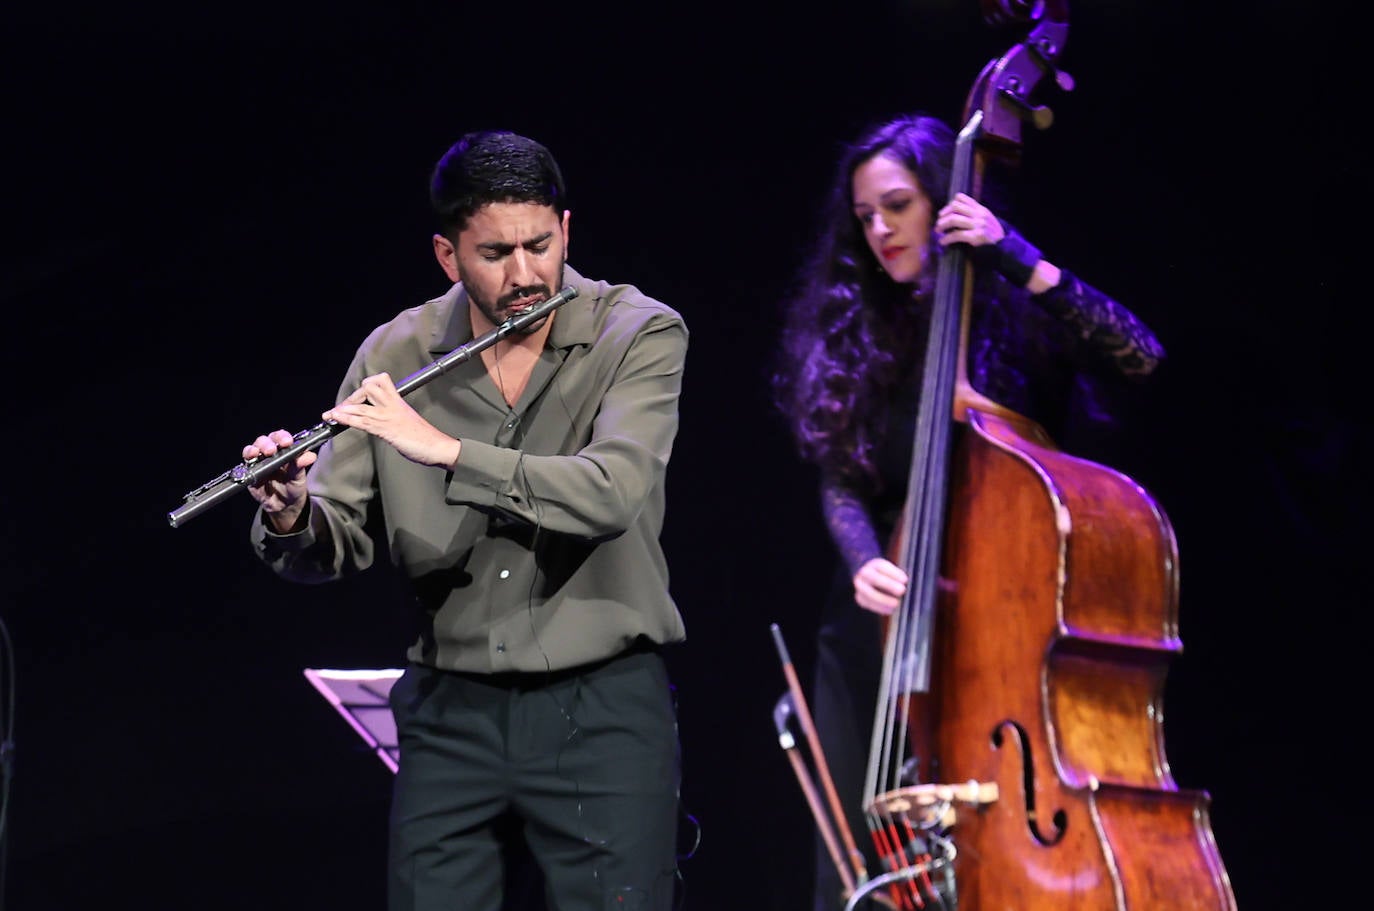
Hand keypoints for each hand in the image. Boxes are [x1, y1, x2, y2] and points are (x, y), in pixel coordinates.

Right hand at [243, 429, 315, 529]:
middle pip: (264, 441)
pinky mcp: (249, 472)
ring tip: (257, 453)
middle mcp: (270, 453)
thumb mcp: (299, 477)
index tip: (287, 442)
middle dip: (267, 443)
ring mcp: (258, 462)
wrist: (284, 505)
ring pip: (252, 449)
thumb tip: (311, 456)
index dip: (282, 437)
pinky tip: (251, 461)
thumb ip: (301, 465)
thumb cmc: (293, 486)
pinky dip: (246, 460)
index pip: (281, 438)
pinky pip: (245, 464)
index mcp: (284, 450)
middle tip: (271, 450)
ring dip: (254, 449)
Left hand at [323, 372, 461, 468]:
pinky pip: (362, 421)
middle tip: (343, 409)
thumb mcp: (408, 420)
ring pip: (361, 405)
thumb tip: (385, 420)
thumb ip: (395, 416)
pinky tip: (337, 418)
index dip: (366, 385)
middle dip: (352, 397)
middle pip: (368, 387)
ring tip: (330, 414)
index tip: (358, 397)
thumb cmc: (426, 437)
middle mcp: (392, 405)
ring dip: (343, 409)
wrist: (437, 446)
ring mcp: (388, 416)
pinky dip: (347, 419)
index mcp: (398, 401)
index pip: (381, 380)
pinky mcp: (386, 429)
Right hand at [852, 557, 908, 615]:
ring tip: (896, 603)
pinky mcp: (860, 598)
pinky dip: (880, 608)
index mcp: (874, 564)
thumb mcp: (890, 570)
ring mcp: (860, 586)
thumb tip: (905, 586)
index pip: (882, 567)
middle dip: (889, 585)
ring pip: (869, 594)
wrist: (867, 577)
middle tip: (902, 590)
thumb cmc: (885, 575)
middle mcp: (864, 574)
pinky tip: (890, 610)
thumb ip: (898, 577)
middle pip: (875, 578)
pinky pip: (869, 604)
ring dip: (884, 600)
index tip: (905, 580)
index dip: (894, 573)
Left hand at [934, 192, 1004, 249]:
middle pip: (955, 206)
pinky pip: (957, 235)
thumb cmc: (991, 232)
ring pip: (954, 219)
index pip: (961, 198)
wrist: (1004, 244)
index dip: (949, 204)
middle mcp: (978, 214)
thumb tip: (953, 213)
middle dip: (944, 214)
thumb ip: (973, 213)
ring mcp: (978, 225)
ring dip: (942, 225)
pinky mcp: (976, 236)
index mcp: (980, 209)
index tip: (944, 213)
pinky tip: (943, 241)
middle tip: (939, 222)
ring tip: (938, 231)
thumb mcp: (985, 218)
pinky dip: (947, 238)